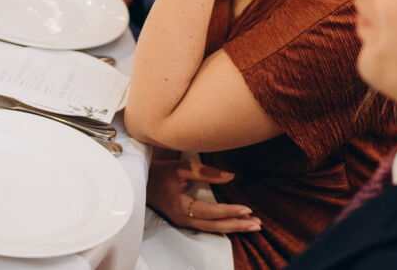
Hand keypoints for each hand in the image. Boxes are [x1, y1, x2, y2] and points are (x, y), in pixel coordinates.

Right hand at [146, 160, 260, 233]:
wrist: (139, 182)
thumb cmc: (159, 173)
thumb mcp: (180, 167)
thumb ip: (205, 172)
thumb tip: (231, 176)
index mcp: (181, 207)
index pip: (210, 212)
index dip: (229, 211)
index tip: (247, 209)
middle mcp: (183, 218)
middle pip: (214, 226)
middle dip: (237, 225)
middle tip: (257, 223)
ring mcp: (184, 221)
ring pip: (212, 228)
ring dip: (233, 227)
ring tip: (253, 225)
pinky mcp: (186, 219)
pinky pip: (208, 226)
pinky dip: (224, 224)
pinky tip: (236, 223)